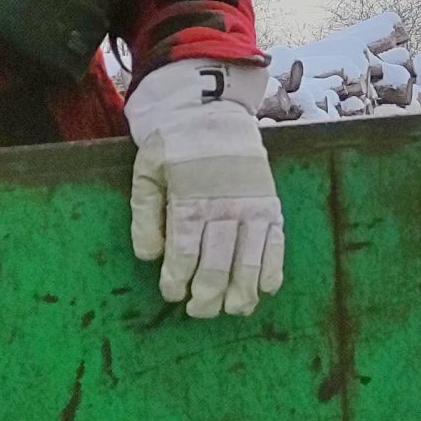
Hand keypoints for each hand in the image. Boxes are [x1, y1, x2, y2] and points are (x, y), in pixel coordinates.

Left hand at [126, 59, 284, 318]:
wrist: (214, 111)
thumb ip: (144, 215)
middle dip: (207, 296)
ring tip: (232, 309)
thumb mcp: (146, 172)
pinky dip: (272, 270)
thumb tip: (149, 257)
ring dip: (241, 293)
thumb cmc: (175, 145)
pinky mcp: (271, 205)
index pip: (184, 254)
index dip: (177, 281)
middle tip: (198, 310)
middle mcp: (225, 208)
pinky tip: (264, 289)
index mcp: (191, 200)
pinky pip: (277, 245)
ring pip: (250, 262)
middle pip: (218, 265)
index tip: (173, 293)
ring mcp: (252, 208)